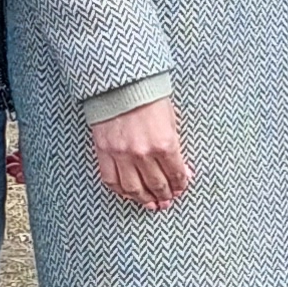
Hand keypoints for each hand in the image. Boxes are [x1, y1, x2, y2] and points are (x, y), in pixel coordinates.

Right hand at [91, 97, 191, 211]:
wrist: (120, 82)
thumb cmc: (148, 96)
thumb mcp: (171, 119)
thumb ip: (176, 147)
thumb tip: (184, 170)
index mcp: (165, 143)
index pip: (176, 174)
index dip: (180, 184)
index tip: (181, 188)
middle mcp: (143, 153)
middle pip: (157, 185)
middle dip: (165, 195)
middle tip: (168, 201)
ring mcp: (121, 154)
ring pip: (134, 189)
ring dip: (145, 199)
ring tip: (151, 204)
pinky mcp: (104, 152)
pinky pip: (111, 180)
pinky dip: (121, 191)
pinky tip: (129, 194)